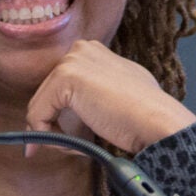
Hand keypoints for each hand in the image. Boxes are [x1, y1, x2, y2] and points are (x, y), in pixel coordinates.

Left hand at [24, 40, 195, 154]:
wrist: (158, 122)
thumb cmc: (144, 116)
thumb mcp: (116, 94)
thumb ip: (94, 93)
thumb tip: (78, 107)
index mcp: (93, 51)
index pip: (60, 87)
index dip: (60, 115)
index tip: (66, 138)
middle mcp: (81, 49)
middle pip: (47, 96)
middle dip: (55, 125)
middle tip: (74, 146)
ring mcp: (72, 61)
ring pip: (40, 107)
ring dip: (54, 134)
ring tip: (79, 146)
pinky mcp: (65, 77)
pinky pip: (37, 116)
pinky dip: (48, 137)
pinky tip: (73, 145)